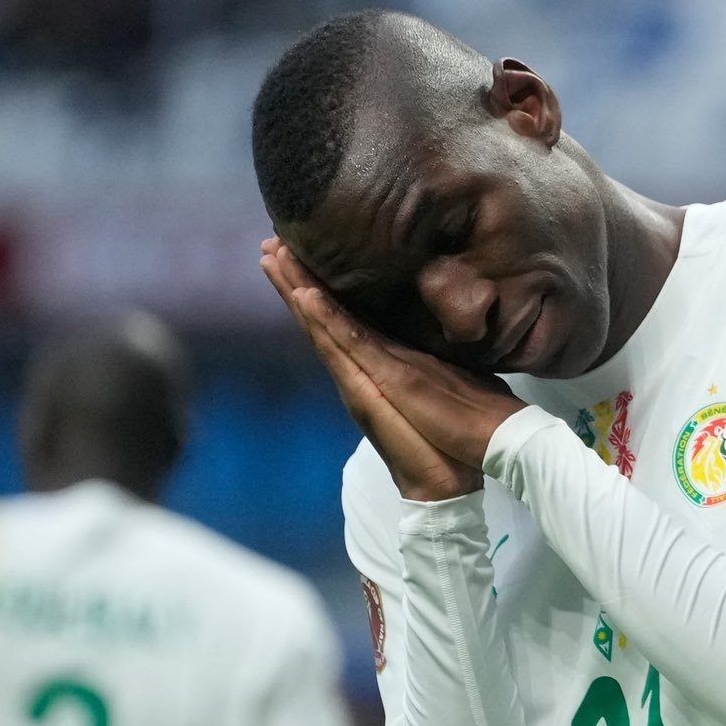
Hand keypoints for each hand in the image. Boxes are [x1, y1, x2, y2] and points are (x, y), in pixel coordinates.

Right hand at [261, 239, 523, 499]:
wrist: (451, 481)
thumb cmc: (456, 434)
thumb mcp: (448, 381)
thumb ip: (434, 359)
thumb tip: (444, 334)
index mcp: (380, 364)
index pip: (343, 318)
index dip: (319, 287)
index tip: (300, 252)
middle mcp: (361, 371)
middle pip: (320, 318)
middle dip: (294, 281)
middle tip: (269, 243)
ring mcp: (360, 381)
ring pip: (321, 328)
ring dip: (296, 292)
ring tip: (273, 258)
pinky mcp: (367, 392)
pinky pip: (340, 348)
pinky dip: (322, 320)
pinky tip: (305, 296)